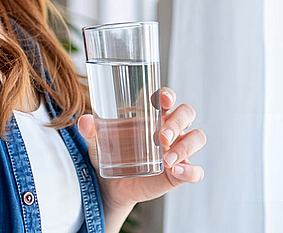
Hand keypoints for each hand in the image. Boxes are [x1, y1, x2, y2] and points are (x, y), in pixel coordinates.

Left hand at [76, 87, 205, 210]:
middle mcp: (170, 128)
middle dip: (178, 122)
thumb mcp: (97, 143)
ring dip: (186, 146)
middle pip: (187, 113)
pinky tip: (176, 172)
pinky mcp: (179, 173)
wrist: (111, 186)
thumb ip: (91, 131)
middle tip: (161, 137)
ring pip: (197, 138)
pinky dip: (190, 171)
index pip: (167, 98)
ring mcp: (178, 150)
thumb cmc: (109, 155)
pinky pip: (196, 170)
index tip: (163, 100)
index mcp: (153, 115)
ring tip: (167, 159)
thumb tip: (84, 121)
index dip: (168, 95)